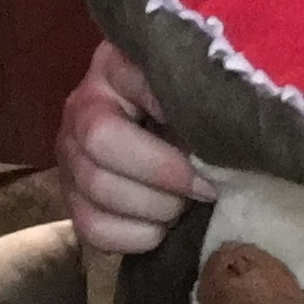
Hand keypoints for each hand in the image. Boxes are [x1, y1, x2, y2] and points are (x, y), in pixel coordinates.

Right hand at [55, 41, 213, 251]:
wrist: (159, 128)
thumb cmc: (186, 104)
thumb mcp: (194, 87)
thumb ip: (205, 99)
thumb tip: (233, 130)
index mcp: (114, 67)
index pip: (135, 86)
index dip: (177, 116)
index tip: (216, 140)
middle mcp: (80, 107)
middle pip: (102, 142)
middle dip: (163, 172)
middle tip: (205, 186)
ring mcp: (70, 155)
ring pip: (97, 189)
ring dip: (155, 207)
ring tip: (185, 205)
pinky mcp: (71, 198)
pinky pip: (92, 228)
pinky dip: (136, 236)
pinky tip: (162, 226)